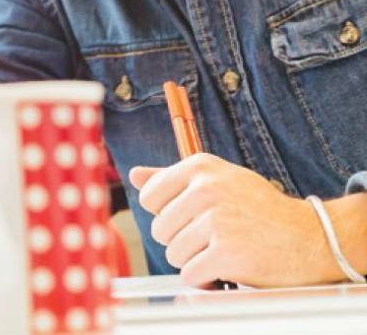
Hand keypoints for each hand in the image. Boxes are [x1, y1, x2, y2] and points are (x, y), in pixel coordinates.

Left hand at [130, 153, 340, 286]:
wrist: (311, 237)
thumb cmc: (259, 209)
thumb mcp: (219, 180)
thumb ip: (173, 178)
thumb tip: (134, 175)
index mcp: (200, 167)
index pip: (150, 198)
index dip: (169, 215)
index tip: (193, 218)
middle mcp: (205, 189)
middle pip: (160, 229)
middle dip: (182, 241)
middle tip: (214, 237)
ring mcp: (216, 220)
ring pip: (173, 254)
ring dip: (194, 261)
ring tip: (222, 251)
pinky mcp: (227, 252)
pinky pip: (190, 274)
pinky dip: (205, 279)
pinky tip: (226, 269)